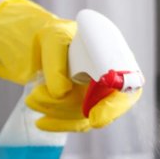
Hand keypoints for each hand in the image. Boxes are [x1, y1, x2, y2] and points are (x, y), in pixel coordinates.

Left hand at [0, 0, 141, 130]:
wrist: (31, 43)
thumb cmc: (49, 34)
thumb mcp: (51, 38)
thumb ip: (57, 62)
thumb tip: (62, 93)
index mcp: (113, 57)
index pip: (127, 88)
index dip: (114, 106)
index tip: (94, 117)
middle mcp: (109, 78)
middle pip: (102, 108)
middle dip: (71, 110)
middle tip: (39, 98)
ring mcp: (94, 95)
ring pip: (83, 117)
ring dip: (56, 112)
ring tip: (32, 98)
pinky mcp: (78, 106)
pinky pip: (73, 122)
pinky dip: (56, 124)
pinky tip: (41, 123)